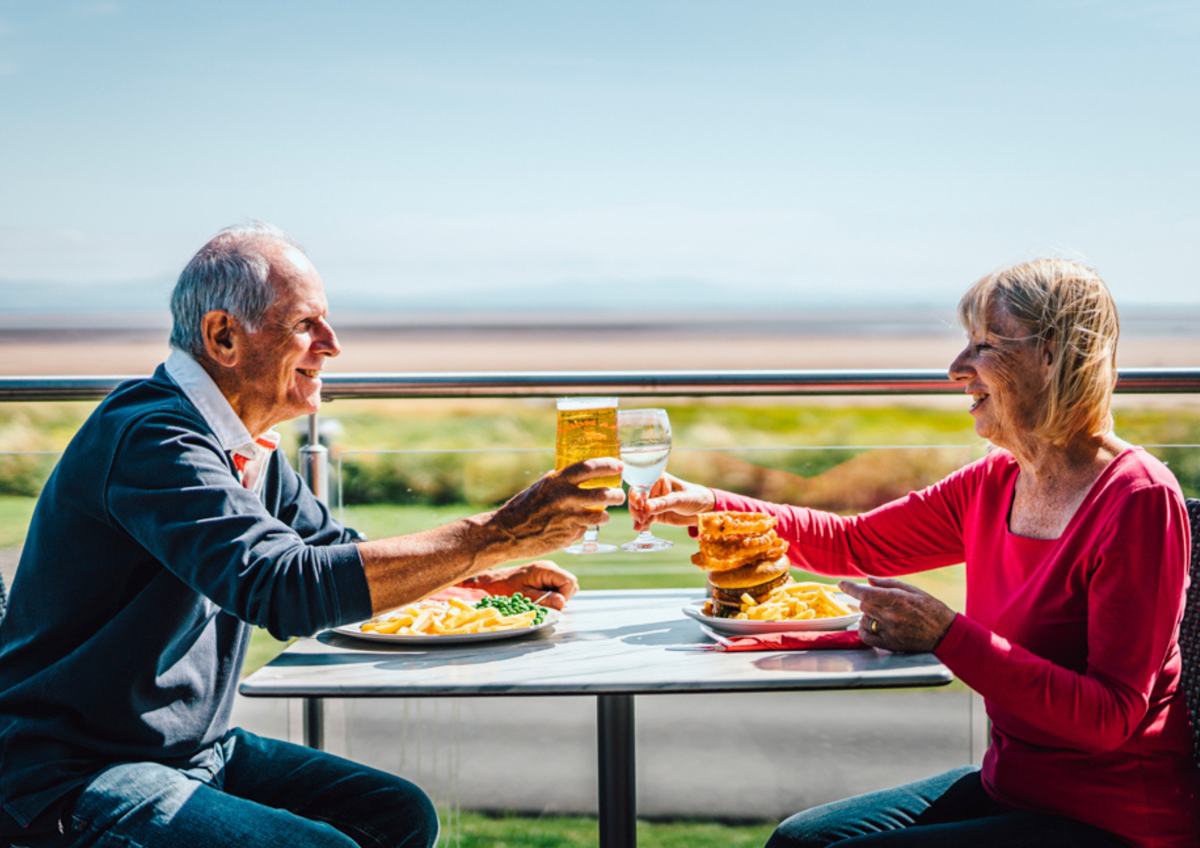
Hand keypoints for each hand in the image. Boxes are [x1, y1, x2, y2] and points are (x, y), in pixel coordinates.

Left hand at [471, 561, 578, 610]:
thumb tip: (562, 603)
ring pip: (565, 587)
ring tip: (540, 600)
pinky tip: (540, 597)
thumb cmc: (504, 587)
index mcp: (545, 569)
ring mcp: (549, 571)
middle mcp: (550, 567)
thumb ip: (543, 599)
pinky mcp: (546, 577)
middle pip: (570, 584)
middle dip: (562, 597)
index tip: (554, 606)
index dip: (565, 596)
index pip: (569, 581)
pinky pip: (558, 587)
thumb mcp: (523, 596)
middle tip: (545, 604)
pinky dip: (552, 595)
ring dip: (557, 597)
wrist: (493, 581)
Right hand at [486, 457, 625, 560]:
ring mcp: (568, 518)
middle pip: (603, 494)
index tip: (619, 465)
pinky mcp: (568, 536)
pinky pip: (584, 529)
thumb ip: (560, 482)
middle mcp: (565, 498)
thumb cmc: (522, 507)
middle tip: (619, 495)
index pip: (590, 467)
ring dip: (605, 515)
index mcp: (557, 481)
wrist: (507, 533)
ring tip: (604, 514)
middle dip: (617, 495)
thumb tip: (578, 475)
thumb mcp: (541, 487)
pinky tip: (576, 527)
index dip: (608, 465)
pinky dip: (584, 528)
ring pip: (601, 516)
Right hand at [630, 473, 715, 530]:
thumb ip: (663, 503)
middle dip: (635, 507)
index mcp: (658, 479)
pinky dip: (642, 524)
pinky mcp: (656, 515)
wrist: (705, 511)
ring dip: (637, 517)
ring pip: (639, 509)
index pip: (642, 484)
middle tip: (639, 517)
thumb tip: (646, 507)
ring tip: (638, 525)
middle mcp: (653, 490)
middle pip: (637, 498)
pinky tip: (639, 528)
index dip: (637, 493)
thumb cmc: (695, 497)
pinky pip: (646, 519)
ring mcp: (654, 504)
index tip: (639, 504)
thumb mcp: (680, 499)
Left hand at [838, 577, 956, 652]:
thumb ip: (888, 584)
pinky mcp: (890, 644)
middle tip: (878, 601)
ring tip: (882, 615)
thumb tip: (868, 579)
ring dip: (868, 615)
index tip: (841, 584)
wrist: (946, 633)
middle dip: (866, 601)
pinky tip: (871, 626)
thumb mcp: (912, 590)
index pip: (865, 593)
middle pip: (864, 605)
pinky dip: (864, 630)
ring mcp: (890, 631)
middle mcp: (891, 616)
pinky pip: (867, 637)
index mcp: (897, 600)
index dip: (850, 588)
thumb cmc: (931, 609)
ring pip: (864, 619)